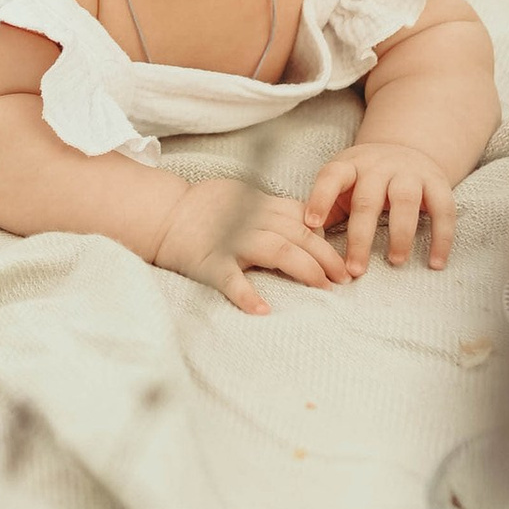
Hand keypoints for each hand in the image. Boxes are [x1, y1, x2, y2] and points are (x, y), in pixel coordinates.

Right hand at [154, 178, 348, 316]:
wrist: (164, 215)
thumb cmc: (205, 209)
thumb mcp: (243, 198)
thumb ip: (272, 210)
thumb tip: (306, 226)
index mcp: (259, 206)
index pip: (302, 218)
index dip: (326, 238)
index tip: (341, 257)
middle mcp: (250, 220)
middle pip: (298, 235)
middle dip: (326, 256)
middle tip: (344, 278)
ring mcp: (231, 241)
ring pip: (277, 250)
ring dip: (305, 269)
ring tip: (323, 287)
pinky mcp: (211, 263)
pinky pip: (231, 280)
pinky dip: (247, 295)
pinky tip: (263, 310)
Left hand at [303, 146, 458, 276]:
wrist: (407, 149)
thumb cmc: (365, 178)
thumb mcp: (343, 184)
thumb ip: (326, 209)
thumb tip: (304, 244)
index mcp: (349, 165)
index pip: (331, 177)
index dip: (320, 198)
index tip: (311, 225)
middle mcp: (379, 166)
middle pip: (367, 199)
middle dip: (361, 236)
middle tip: (356, 269)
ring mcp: (409, 172)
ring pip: (405, 201)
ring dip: (401, 234)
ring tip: (395, 262)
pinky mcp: (437, 182)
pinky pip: (443, 210)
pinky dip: (442, 237)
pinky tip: (436, 263)